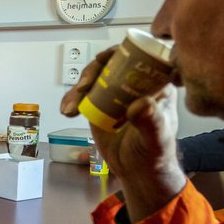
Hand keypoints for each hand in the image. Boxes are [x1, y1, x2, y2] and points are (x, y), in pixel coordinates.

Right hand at [61, 47, 184, 221]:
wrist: (137, 171)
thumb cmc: (154, 154)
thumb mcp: (156, 138)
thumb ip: (151, 121)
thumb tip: (141, 103)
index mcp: (156, 84)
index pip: (141, 57)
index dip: (122, 52)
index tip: (104, 59)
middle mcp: (135, 84)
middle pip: (112, 63)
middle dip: (93, 71)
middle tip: (83, 87)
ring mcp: (116, 93)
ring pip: (95, 77)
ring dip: (78, 87)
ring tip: (70, 107)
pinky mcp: (100, 103)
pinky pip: (83, 94)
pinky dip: (72, 99)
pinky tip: (67, 111)